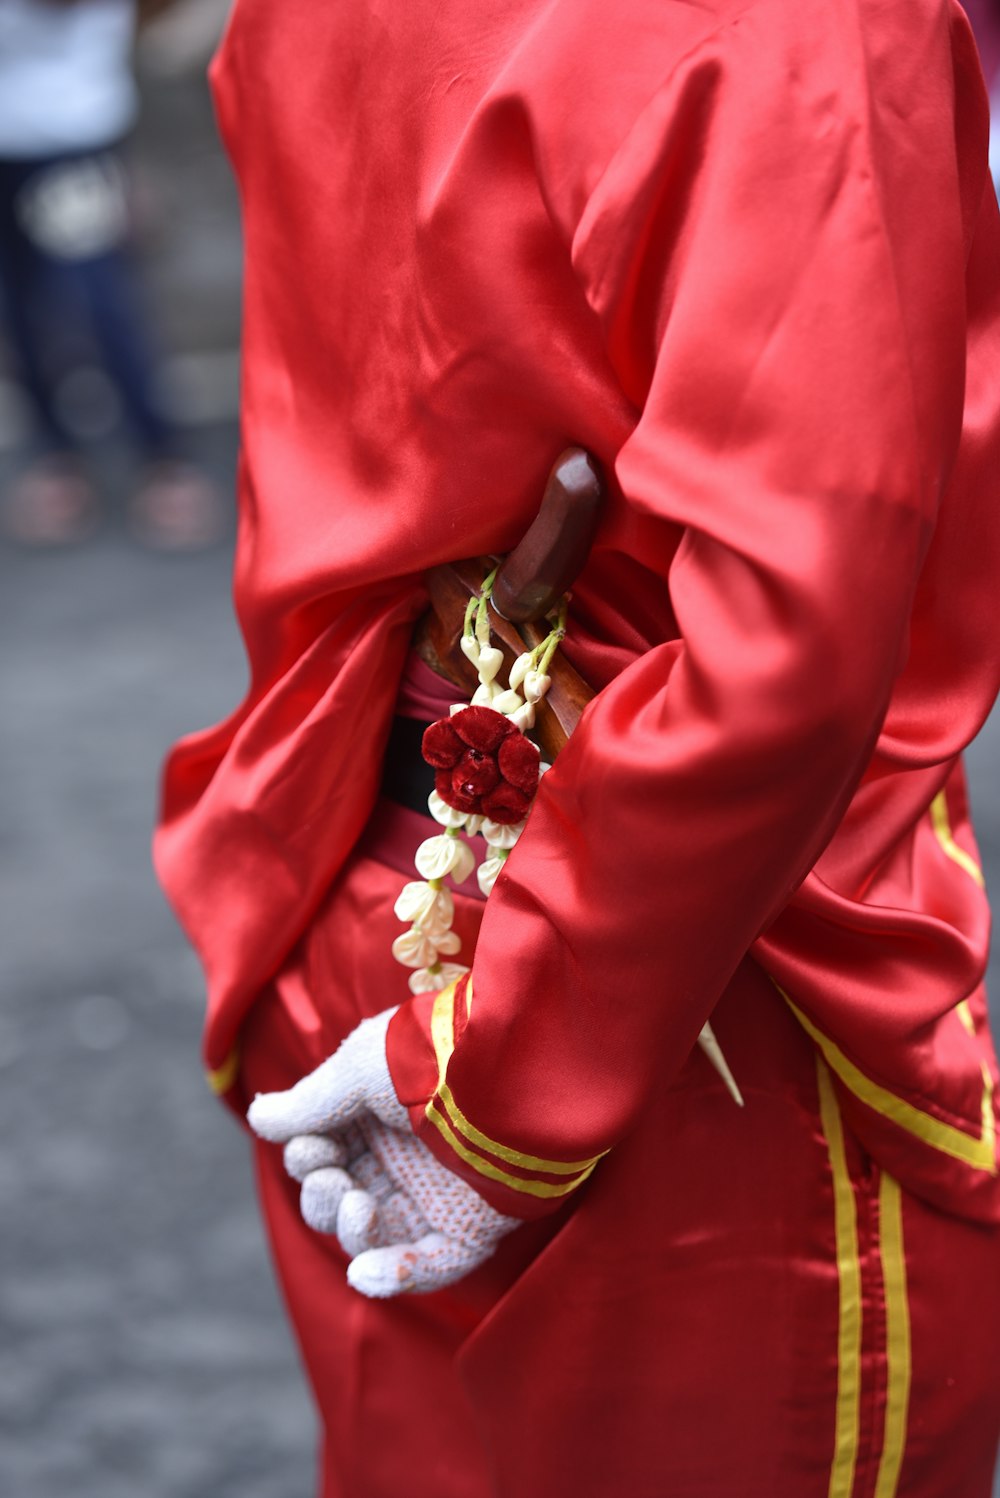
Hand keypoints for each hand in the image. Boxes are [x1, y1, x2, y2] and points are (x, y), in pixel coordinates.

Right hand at [247, 1008, 518, 1296]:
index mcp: (379, 1115)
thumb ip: (308, 1103)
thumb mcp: (355, 1070)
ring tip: (358, 1205)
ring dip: (353, 1232)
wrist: (497, 1075)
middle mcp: (407, 1157)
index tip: (309, 1148)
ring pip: (377, 1237)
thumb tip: (260, 1117)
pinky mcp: (470, 1228)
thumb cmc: (424, 1061)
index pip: (328, 1156)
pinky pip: (430, 1267)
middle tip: (331, 1177)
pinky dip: (394, 1276)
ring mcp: (438, 1194)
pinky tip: (365, 1274)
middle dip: (324, 1199)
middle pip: (342, 1202)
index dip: (308, 1161)